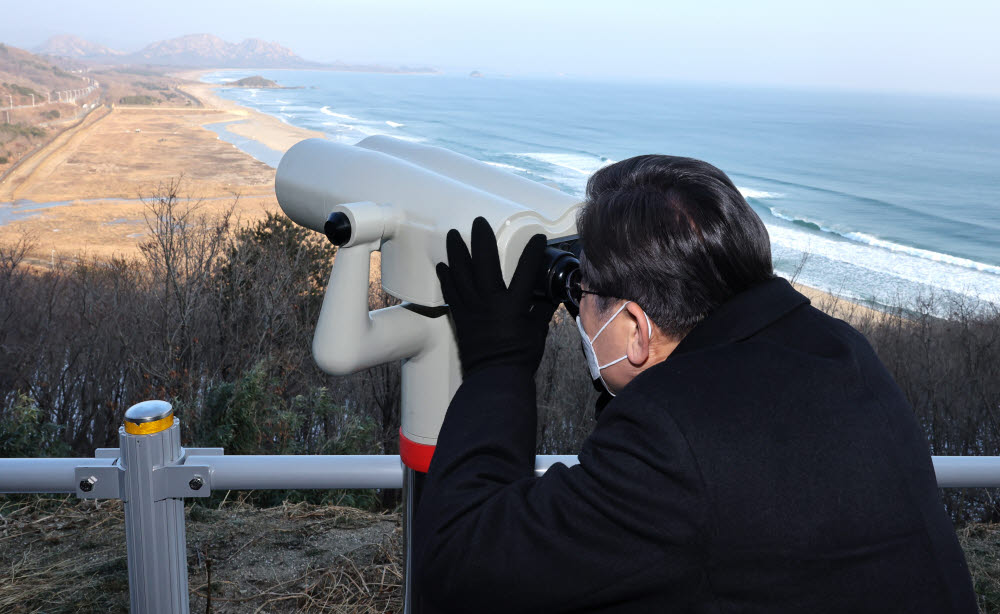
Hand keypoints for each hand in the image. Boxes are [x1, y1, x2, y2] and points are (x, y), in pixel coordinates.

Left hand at [436, 217, 556, 375]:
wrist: (494, 377)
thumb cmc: (520, 357)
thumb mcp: (537, 332)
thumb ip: (542, 309)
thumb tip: (551, 295)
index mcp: (513, 306)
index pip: (525, 272)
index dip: (532, 253)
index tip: (537, 237)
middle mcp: (490, 302)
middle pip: (484, 263)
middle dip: (481, 240)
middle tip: (479, 222)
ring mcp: (471, 308)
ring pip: (461, 274)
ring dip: (456, 252)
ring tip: (453, 235)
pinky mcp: (460, 317)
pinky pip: (450, 293)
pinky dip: (446, 278)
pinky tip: (443, 266)